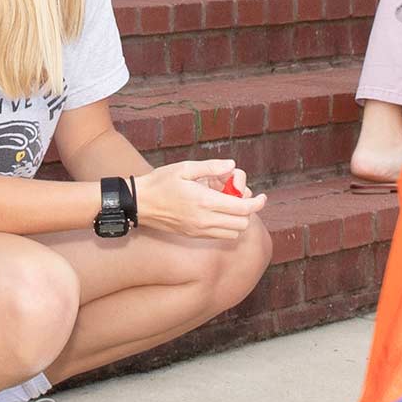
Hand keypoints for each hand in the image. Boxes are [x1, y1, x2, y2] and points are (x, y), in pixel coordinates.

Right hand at [135, 160, 265, 241]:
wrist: (139, 203)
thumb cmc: (161, 182)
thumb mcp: (185, 168)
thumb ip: (211, 167)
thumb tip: (232, 166)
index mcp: (205, 202)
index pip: (243, 209)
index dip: (257, 203)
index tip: (262, 197)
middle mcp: (205, 220)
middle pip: (242, 223)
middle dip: (246, 209)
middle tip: (237, 195)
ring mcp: (199, 231)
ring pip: (233, 233)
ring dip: (237, 219)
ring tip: (226, 203)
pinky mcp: (193, 235)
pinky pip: (219, 235)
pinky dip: (226, 225)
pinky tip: (216, 210)